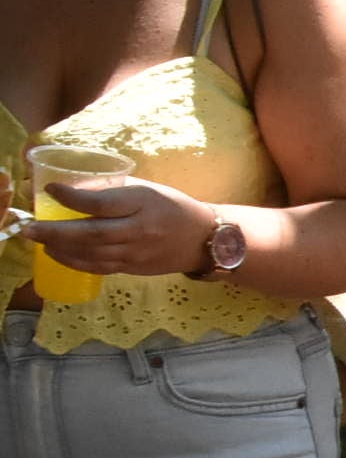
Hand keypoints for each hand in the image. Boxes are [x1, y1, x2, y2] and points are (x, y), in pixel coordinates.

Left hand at [32, 180, 219, 278]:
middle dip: (55, 231)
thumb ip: (113, 191)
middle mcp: (139, 229)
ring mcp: (136, 252)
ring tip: (38, 240)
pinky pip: (98, 267)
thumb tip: (73, 191)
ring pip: (91, 253)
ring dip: (59, 248)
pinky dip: (74, 261)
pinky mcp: (133, 268)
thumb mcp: (147, 189)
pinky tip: (57, 254)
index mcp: (144, 203)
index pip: (102, 202)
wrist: (203, 238)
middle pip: (91, 233)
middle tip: (29, 228)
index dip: (72, 197)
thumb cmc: (172, 207)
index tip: (50, 189)